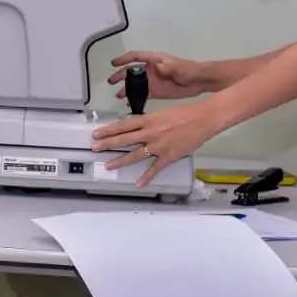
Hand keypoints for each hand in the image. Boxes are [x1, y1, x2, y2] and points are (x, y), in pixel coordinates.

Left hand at [90, 102, 220, 187]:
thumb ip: (148, 122)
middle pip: (124, 139)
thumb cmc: (184, 114)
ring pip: (135, 154)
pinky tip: (138, 183)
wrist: (202, 119)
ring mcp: (158, 145)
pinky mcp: (168, 156)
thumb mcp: (161, 114)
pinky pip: (155, 168)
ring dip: (120, 161)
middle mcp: (150, 132)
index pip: (123, 125)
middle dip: (107, 144)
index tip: (96, 133)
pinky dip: (146, 177)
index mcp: (148, 120)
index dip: (108, 130)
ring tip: (109, 165)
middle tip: (94, 147)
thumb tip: (137, 129)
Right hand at [107, 51, 204, 99]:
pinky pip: (143, 94)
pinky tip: (130, 101)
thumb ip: (168, 67)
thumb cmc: (190, 70)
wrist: (200, 82)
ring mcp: (153, 81)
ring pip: (135, 84)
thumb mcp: (179, 67)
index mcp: (155, 60)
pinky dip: (135, 97)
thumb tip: (157, 67)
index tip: (114, 63)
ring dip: (126, 88)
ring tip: (118, 94)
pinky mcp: (157, 91)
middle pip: (132, 71)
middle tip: (111, 81)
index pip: (136, 57)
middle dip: (121, 75)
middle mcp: (151, 70)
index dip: (124, 59)